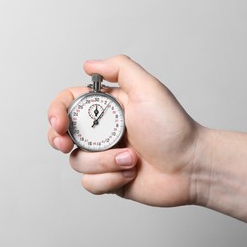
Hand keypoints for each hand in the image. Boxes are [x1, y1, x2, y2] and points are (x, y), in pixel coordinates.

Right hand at [48, 55, 204, 206]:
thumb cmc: (173, 128)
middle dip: (58, 139)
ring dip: (103, 161)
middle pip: (61, 134)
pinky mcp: (109, 178)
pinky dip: (109, 179)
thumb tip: (89, 64)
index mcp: (107, 108)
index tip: (60, 123)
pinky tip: (130, 173)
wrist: (190, 166)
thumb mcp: (148, 88)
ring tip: (131, 158)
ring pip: (77, 161)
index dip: (56, 112)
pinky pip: (90, 182)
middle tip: (66, 143)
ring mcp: (104, 155)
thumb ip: (120, 69)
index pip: (68, 104)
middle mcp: (102, 131)